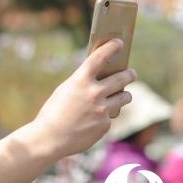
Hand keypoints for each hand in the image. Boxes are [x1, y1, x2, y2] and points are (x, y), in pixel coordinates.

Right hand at [29, 39, 135, 158]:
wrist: (50, 138)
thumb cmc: (53, 112)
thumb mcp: (65, 90)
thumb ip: (83, 83)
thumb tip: (102, 78)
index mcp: (80, 80)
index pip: (100, 57)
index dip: (111, 47)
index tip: (119, 43)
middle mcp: (94, 93)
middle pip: (122, 77)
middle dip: (130, 74)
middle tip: (132, 73)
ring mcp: (102, 110)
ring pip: (125, 97)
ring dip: (125, 95)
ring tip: (123, 95)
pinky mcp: (105, 125)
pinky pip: (111, 116)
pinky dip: (105, 116)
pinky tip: (93, 120)